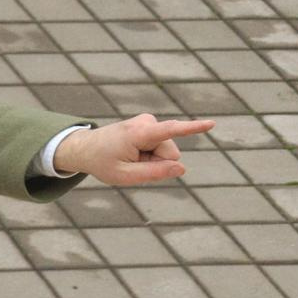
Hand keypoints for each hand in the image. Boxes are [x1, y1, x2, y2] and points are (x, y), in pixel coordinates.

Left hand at [56, 114, 215, 186]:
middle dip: (155, 162)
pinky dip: (148, 154)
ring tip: (129, 157)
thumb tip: (181, 168)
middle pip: (169, 153)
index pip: (170, 130)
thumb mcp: (124, 176)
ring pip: (166, 152)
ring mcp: (149, 122)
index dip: (192, 128)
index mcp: (138, 133)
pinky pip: (160, 147)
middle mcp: (146, 122)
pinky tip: (132, 152)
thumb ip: (153, 173)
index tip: (211, 123)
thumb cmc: (102, 162)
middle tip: (130, 162)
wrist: (85, 148)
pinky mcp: (150, 125)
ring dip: (150, 159)